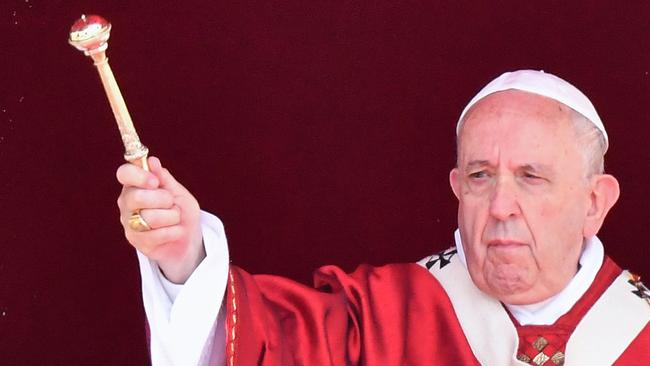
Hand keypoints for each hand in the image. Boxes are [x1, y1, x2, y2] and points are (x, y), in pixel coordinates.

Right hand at [116, 156, 204, 282]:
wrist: (189, 238)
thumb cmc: (181, 211)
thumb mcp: (178, 192)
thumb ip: (164, 178)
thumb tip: (152, 161)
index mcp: (135, 185)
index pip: (124, 173)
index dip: (139, 175)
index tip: (155, 182)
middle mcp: (127, 203)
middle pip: (136, 197)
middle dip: (163, 199)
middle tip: (171, 203)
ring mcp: (129, 223)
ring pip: (150, 217)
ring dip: (172, 217)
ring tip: (175, 218)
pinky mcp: (136, 242)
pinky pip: (158, 234)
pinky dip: (174, 232)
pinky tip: (175, 231)